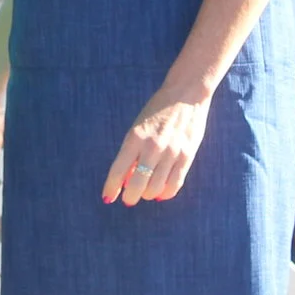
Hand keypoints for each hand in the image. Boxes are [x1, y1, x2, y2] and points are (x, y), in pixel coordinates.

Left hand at [104, 81, 209, 205]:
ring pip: (156, 188)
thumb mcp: (138, 127)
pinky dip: (166, 193)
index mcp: (135, 137)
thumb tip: (126, 179)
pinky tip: (160, 193)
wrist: (186, 94)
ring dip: (148, 195)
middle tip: (128, 199)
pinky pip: (175, 184)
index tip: (107, 197)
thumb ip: (132, 152)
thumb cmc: (157, 111)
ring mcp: (171, 153)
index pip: (118, 170)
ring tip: (146, 193)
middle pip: (137, 185)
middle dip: (130, 197)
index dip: (111, 187)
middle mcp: (152, 147)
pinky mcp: (187, 156)